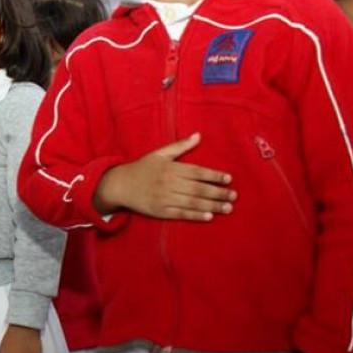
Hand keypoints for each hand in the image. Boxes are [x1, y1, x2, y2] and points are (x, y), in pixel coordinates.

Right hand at [94, 133, 235, 221]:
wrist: (119, 185)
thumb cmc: (142, 168)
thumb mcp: (159, 154)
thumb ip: (180, 146)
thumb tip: (198, 135)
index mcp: (171, 168)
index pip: (197, 172)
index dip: (214, 176)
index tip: (229, 179)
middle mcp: (169, 183)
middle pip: (198, 189)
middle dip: (218, 193)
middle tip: (233, 196)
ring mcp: (164, 198)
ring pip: (192, 202)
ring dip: (212, 206)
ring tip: (227, 208)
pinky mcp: (159, 211)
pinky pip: (180, 214)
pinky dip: (195, 215)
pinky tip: (208, 216)